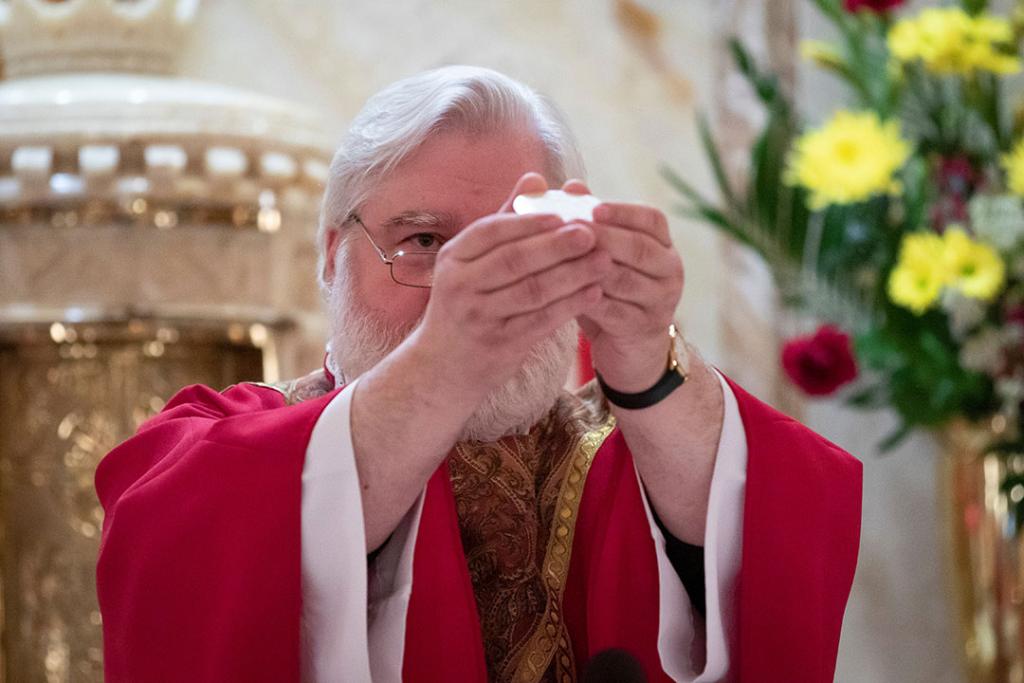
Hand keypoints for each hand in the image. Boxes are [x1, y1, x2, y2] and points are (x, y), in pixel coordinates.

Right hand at [410, 173, 611, 400]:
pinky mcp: (498, 345)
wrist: (442, 367)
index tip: (566, 213)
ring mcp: (478, 317)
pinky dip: (571, 306)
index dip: (530, 221)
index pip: (493, 231)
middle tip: (593, 234)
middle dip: (557, 246)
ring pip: (533, 291)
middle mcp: (459, 286)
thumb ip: (504, 221)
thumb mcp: (472, 262)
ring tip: (605, 261)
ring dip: (573, 275)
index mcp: (453, 258)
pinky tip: (595, 293)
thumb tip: (535, 177)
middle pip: (515, 260)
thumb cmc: (466, 303)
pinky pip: (541, 321)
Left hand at [561, 180, 684, 392]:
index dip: (624, 211)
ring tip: (562, 258)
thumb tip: (572, 184)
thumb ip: (590, 222)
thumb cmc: (610, 291)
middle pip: (639, 248)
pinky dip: (589, 300)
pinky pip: (614, 311)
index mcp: (663, 245)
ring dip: (592, 268)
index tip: (594, 206)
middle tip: (570, 228)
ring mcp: (661, 302)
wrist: (628, 348)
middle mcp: (671, 270)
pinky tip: (565, 292)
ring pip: (625, 279)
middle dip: (603, 236)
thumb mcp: (602, 256)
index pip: (653, 220)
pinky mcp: (643, 329)